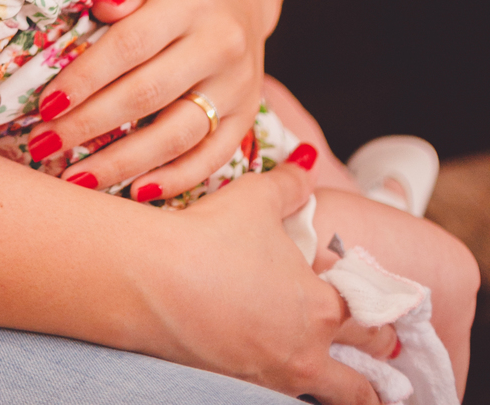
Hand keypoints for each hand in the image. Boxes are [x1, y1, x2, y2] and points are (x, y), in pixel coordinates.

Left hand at [33, 0, 263, 196]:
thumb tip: (103, 9)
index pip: (130, 44)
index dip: (86, 77)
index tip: (45, 104)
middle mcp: (222, 43)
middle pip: (148, 94)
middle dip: (90, 124)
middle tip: (43, 144)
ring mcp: (239, 85)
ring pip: (179, 135)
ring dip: (123, 162)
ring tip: (76, 177)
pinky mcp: (247, 116)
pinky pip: (211, 157)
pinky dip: (174, 180)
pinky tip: (134, 193)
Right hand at [149, 161, 392, 400]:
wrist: (153, 279)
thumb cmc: (211, 236)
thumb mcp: (257, 197)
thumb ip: (291, 183)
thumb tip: (308, 162)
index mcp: (319, 308)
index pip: (366, 318)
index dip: (380, 318)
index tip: (389, 326)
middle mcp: (303, 352)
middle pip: (357, 380)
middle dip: (374, 374)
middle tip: (384, 375)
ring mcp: (270, 376)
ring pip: (323, 398)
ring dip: (340, 395)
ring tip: (348, 395)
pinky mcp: (234, 387)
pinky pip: (277, 398)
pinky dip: (288, 391)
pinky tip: (279, 381)